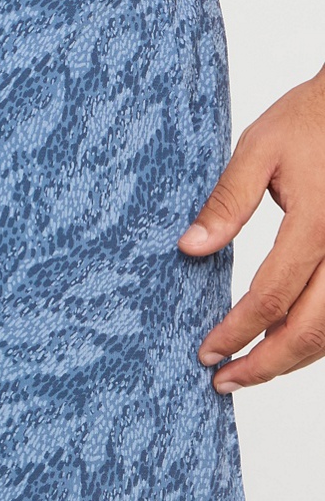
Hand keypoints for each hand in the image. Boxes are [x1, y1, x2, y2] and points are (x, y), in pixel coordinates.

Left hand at [178, 67, 324, 391]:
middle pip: (310, 330)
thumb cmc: (314, 119)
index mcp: (318, 223)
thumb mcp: (260, 148)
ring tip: (250, 372)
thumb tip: (190, 249)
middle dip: (265, 365)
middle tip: (224, 381)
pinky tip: (285, 344)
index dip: (237, 332)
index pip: (272, 296)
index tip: (207, 352)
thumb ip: (227, 201)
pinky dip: (316, 339)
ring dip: (292, 360)